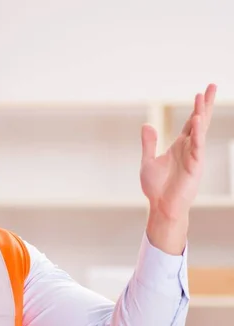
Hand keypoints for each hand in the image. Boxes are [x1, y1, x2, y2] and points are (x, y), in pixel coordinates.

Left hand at [140, 83, 216, 219]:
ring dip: (200, 114)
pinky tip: (197, 121)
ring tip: (202, 96)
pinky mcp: (194, 166)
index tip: (200, 92)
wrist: (161, 206)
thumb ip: (149, 143)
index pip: (190, 123)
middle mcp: (189, 148)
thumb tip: (147, 124)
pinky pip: (197, 146)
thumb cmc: (156, 187)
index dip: (195, 108)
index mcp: (179, 146)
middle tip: (211, 85)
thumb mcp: (148, 161)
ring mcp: (193, 156)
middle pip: (199, 121)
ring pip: (199, 131)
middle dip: (204, 104)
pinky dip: (197, 133)